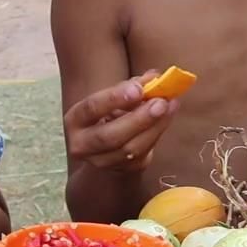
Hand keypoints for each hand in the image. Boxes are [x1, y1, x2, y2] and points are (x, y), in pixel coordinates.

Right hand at [64, 72, 178, 171]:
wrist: (103, 148)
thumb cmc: (107, 114)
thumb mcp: (110, 99)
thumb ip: (129, 87)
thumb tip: (154, 77)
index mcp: (75, 120)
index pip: (91, 108)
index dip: (114, 98)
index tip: (138, 89)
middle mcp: (82, 145)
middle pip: (109, 136)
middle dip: (138, 119)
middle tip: (160, 102)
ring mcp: (102, 162)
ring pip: (130, 148)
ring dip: (154, 126)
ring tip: (171, 106)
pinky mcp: (123, 169)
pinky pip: (143, 153)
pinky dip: (157, 132)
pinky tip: (168, 116)